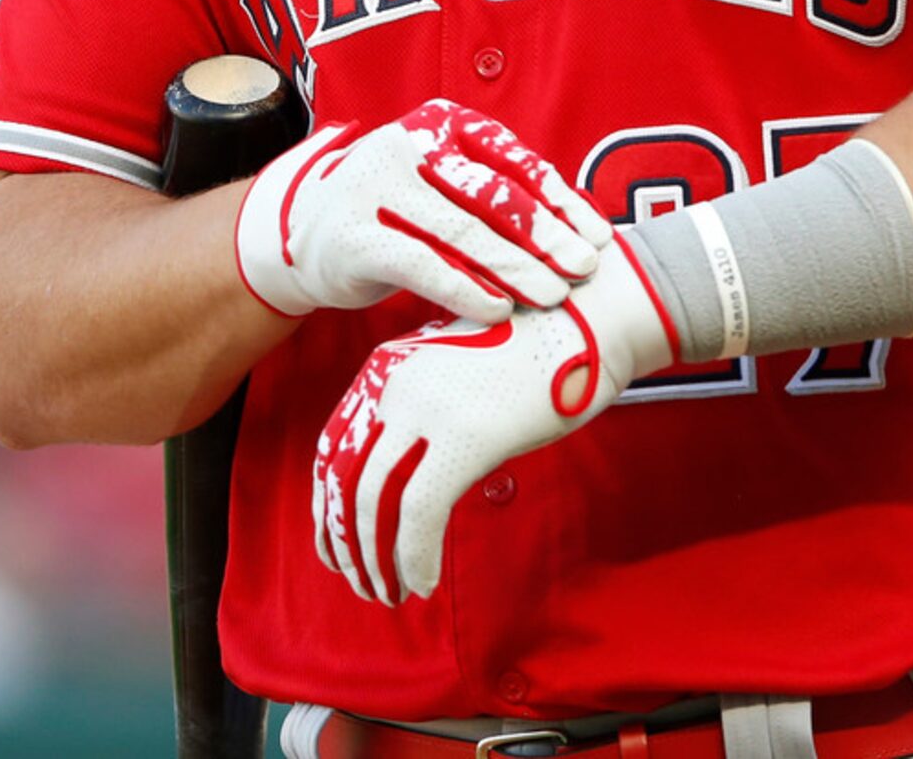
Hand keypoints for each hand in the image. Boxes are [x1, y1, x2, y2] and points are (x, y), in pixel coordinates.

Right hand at [235, 99, 611, 323]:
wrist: (305, 233)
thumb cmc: (399, 209)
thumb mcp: (445, 184)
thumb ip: (497, 194)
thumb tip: (581, 231)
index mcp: (442, 121)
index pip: (512, 160)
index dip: (560, 200)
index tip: (598, 236)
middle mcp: (408, 143)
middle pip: (491, 192)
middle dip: (545, 234)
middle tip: (584, 268)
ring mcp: (376, 187)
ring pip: (460, 228)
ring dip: (514, 265)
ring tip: (552, 294)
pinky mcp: (355, 235)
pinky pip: (420, 263)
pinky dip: (464, 287)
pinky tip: (498, 309)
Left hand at [312, 236, 676, 604]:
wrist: (585, 319)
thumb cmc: (532, 348)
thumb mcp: (458, 369)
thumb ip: (424, 409)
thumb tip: (407, 471)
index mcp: (387, 367)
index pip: (333, 448)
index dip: (327, 508)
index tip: (337, 548)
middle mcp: (394, 385)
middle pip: (344, 481)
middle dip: (345, 543)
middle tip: (361, 584)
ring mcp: (427, 409)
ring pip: (373, 503)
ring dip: (376, 561)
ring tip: (391, 594)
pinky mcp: (464, 437)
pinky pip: (420, 515)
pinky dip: (415, 558)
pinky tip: (424, 583)